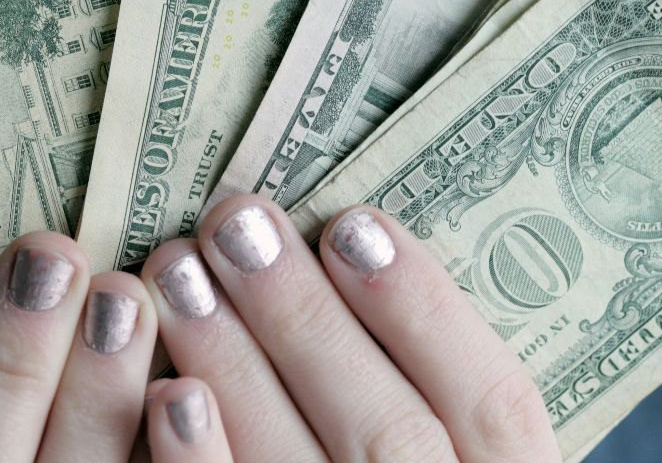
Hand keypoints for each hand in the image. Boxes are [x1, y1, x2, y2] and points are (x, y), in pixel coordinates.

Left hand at [139, 194, 559, 462]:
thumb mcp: (447, 455)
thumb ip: (417, 389)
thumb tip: (342, 247)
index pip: (495, 405)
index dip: (426, 310)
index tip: (353, 222)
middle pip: (390, 435)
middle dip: (306, 319)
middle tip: (234, 222)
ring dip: (236, 366)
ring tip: (177, 271)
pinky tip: (166, 395)